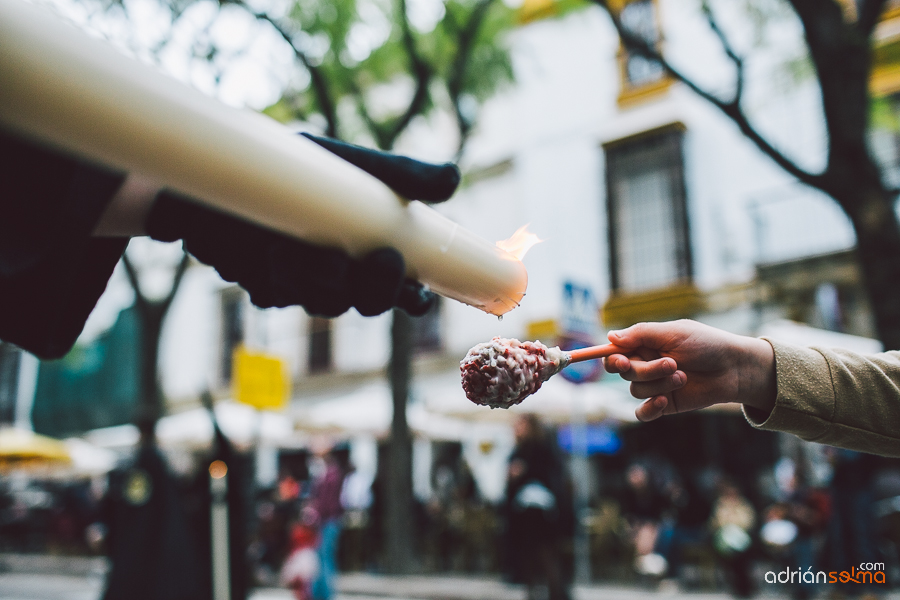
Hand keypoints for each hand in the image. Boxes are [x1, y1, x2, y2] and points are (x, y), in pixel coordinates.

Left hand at [145, 134, 460, 316]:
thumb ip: (401, 175)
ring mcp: (304, 285)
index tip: (420, 295)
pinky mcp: (266, 287)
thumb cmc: (294, 165)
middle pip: (368, 304)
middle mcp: (343, 273)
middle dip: (375, 289)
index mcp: (371, 249)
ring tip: (292, 243)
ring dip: (316, 277)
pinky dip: (272, 272)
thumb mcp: (350, 165)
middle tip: (384, 259)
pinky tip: (261, 248)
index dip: (415, 300)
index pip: (405, 289)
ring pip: (323, 303)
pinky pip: (278, 295)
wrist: (221, 169)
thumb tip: (454, 178)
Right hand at [602, 319, 775, 421]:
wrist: (734, 368)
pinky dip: (650, 408)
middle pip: (625, 372)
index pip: (614, 352)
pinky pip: (642, 413)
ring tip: (684, 376)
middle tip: (672, 364)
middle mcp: (645, 364)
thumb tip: (610, 336)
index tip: (621, 360)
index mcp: (644, 344)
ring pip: (636, 390)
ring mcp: (654, 385)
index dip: (612, 358)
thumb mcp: (674, 333)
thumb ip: (641, 334)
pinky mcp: (664, 404)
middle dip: (646, 370)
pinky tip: (665, 401)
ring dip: (659, 384)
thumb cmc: (706, 344)